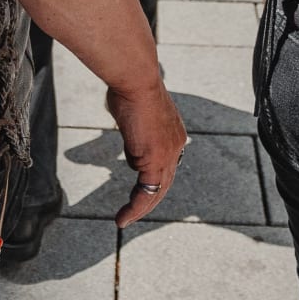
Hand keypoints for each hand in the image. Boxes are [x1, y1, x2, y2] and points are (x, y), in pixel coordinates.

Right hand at [105, 81, 187, 226]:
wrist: (136, 80)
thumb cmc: (129, 86)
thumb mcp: (132, 108)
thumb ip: (131, 120)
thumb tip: (124, 116)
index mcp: (173, 132)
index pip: (165, 163)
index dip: (153, 178)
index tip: (140, 187)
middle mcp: (176, 145)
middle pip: (165, 182)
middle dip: (149, 199)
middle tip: (135, 211)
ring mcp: (168, 154)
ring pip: (156, 192)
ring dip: (140, 209)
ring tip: (124, 219)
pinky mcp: (155, 161)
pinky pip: (146, 193)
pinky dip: (135, 209)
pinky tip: (123, 219)